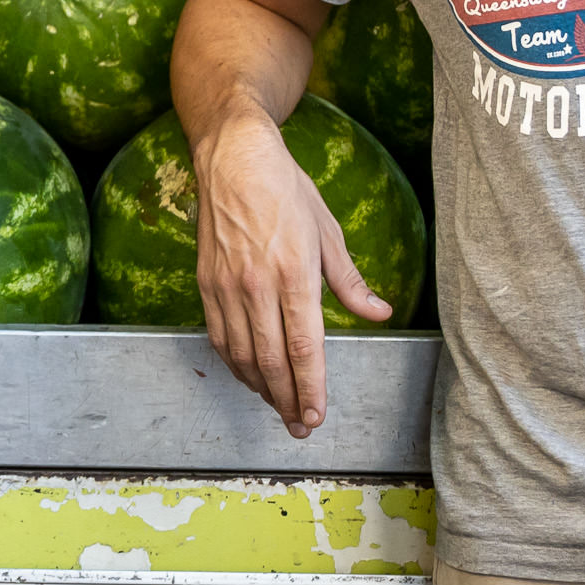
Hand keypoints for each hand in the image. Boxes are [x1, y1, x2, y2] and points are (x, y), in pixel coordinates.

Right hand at [187, 109, 390, 438]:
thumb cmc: (286, 190)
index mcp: (294, 273)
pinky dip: (234, 363)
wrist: (232, 158)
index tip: (316, 416)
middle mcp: (257, 285)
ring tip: (278, 407)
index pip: (305, 347)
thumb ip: (350, 282)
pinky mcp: (206, 283)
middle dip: (286, 400)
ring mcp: (227, 286)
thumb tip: (378, 313)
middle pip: (271, 361)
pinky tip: (249, 375)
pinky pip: (219, 336)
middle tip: (299, 426)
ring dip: (261, 388)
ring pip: (241, 355)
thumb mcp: (328, 231)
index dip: (311, 388)